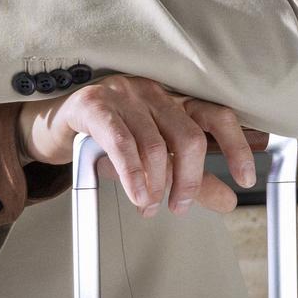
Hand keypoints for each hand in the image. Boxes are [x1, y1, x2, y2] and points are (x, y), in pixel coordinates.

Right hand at [19, 73, 270, 214]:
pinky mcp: (93, 104)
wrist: (52, 127)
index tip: (245, 178)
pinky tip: (138, 195)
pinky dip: (133, 175)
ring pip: (156, 144)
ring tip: (150, 207)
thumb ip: (191, 178)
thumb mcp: (153, 161)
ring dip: (157, 185)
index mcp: (174, 99)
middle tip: (179, 206)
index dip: (236, 146)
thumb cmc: (105, 141)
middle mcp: (154, 91)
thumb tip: (228, 201)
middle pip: (190, 135)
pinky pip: (122, 142)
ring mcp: (123, 94)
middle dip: (190, 179)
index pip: (217, 116)